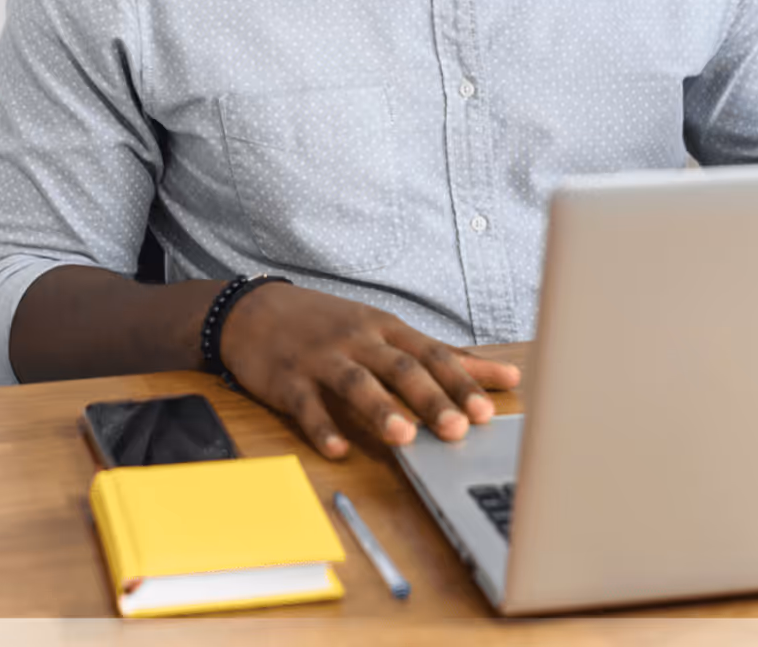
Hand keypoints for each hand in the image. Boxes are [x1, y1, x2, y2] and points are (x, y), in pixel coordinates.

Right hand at [218, 281, 520, 458]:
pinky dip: (321, 427)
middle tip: (458, 428)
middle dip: (431, 398)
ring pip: (355, 382)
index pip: (432, 354)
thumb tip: (501, 373)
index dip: (462, 381)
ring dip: (380, 410)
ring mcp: (322, 358)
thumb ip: (440, 355)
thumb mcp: (386, 329)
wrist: (256, 309)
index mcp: (387, 328)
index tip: (489, 408)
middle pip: (400, 368)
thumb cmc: (331, 324)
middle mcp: (359, 339)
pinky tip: (337, 448)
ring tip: (404, 437)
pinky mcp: (287, 379)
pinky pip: (306, 405)